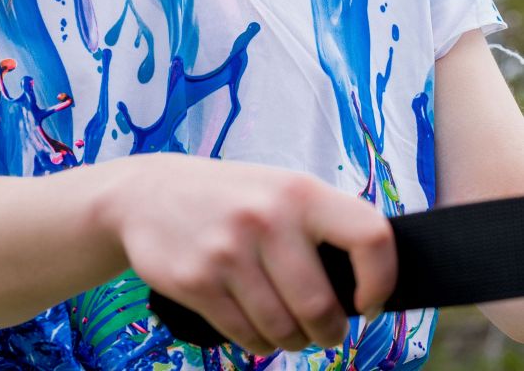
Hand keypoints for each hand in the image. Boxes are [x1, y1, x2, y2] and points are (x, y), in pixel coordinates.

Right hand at [106, 154, 396, 354]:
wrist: (146, 193)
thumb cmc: (228, 197)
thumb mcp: (277, 189)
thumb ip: (318, 227)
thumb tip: (367, 286)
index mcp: (299, 191)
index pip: (370, 236)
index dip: (381, 279)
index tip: (369, 300)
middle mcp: (267, 218)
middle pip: (322, 308)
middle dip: (328, 331)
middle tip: (323, 328)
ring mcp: (229, 251)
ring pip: (284, 331)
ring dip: (291, 338)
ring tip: (284, 321)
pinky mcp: (198, 282)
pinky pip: (247, 338)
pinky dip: (257, 340)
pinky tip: (251, 318)